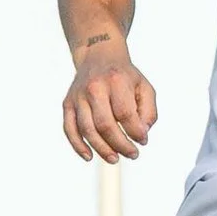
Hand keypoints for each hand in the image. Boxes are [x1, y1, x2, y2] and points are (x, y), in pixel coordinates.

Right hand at [62, 44, 157, 162]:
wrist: (98, 56)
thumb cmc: (124, 76)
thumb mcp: (144, 87)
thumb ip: (148, 111)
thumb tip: (141, 135)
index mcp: (116, 81)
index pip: (125, 113)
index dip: (135, 132)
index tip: (143, 141)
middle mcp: (94, 88)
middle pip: (105, 124)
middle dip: (120, 144)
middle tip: (133, 154)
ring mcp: (78, 96)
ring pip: (87, 130)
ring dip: (102, 149)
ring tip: (115, 159)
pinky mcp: (68, 104)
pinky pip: (69, 129)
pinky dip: (78, 146)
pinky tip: (89, 156)